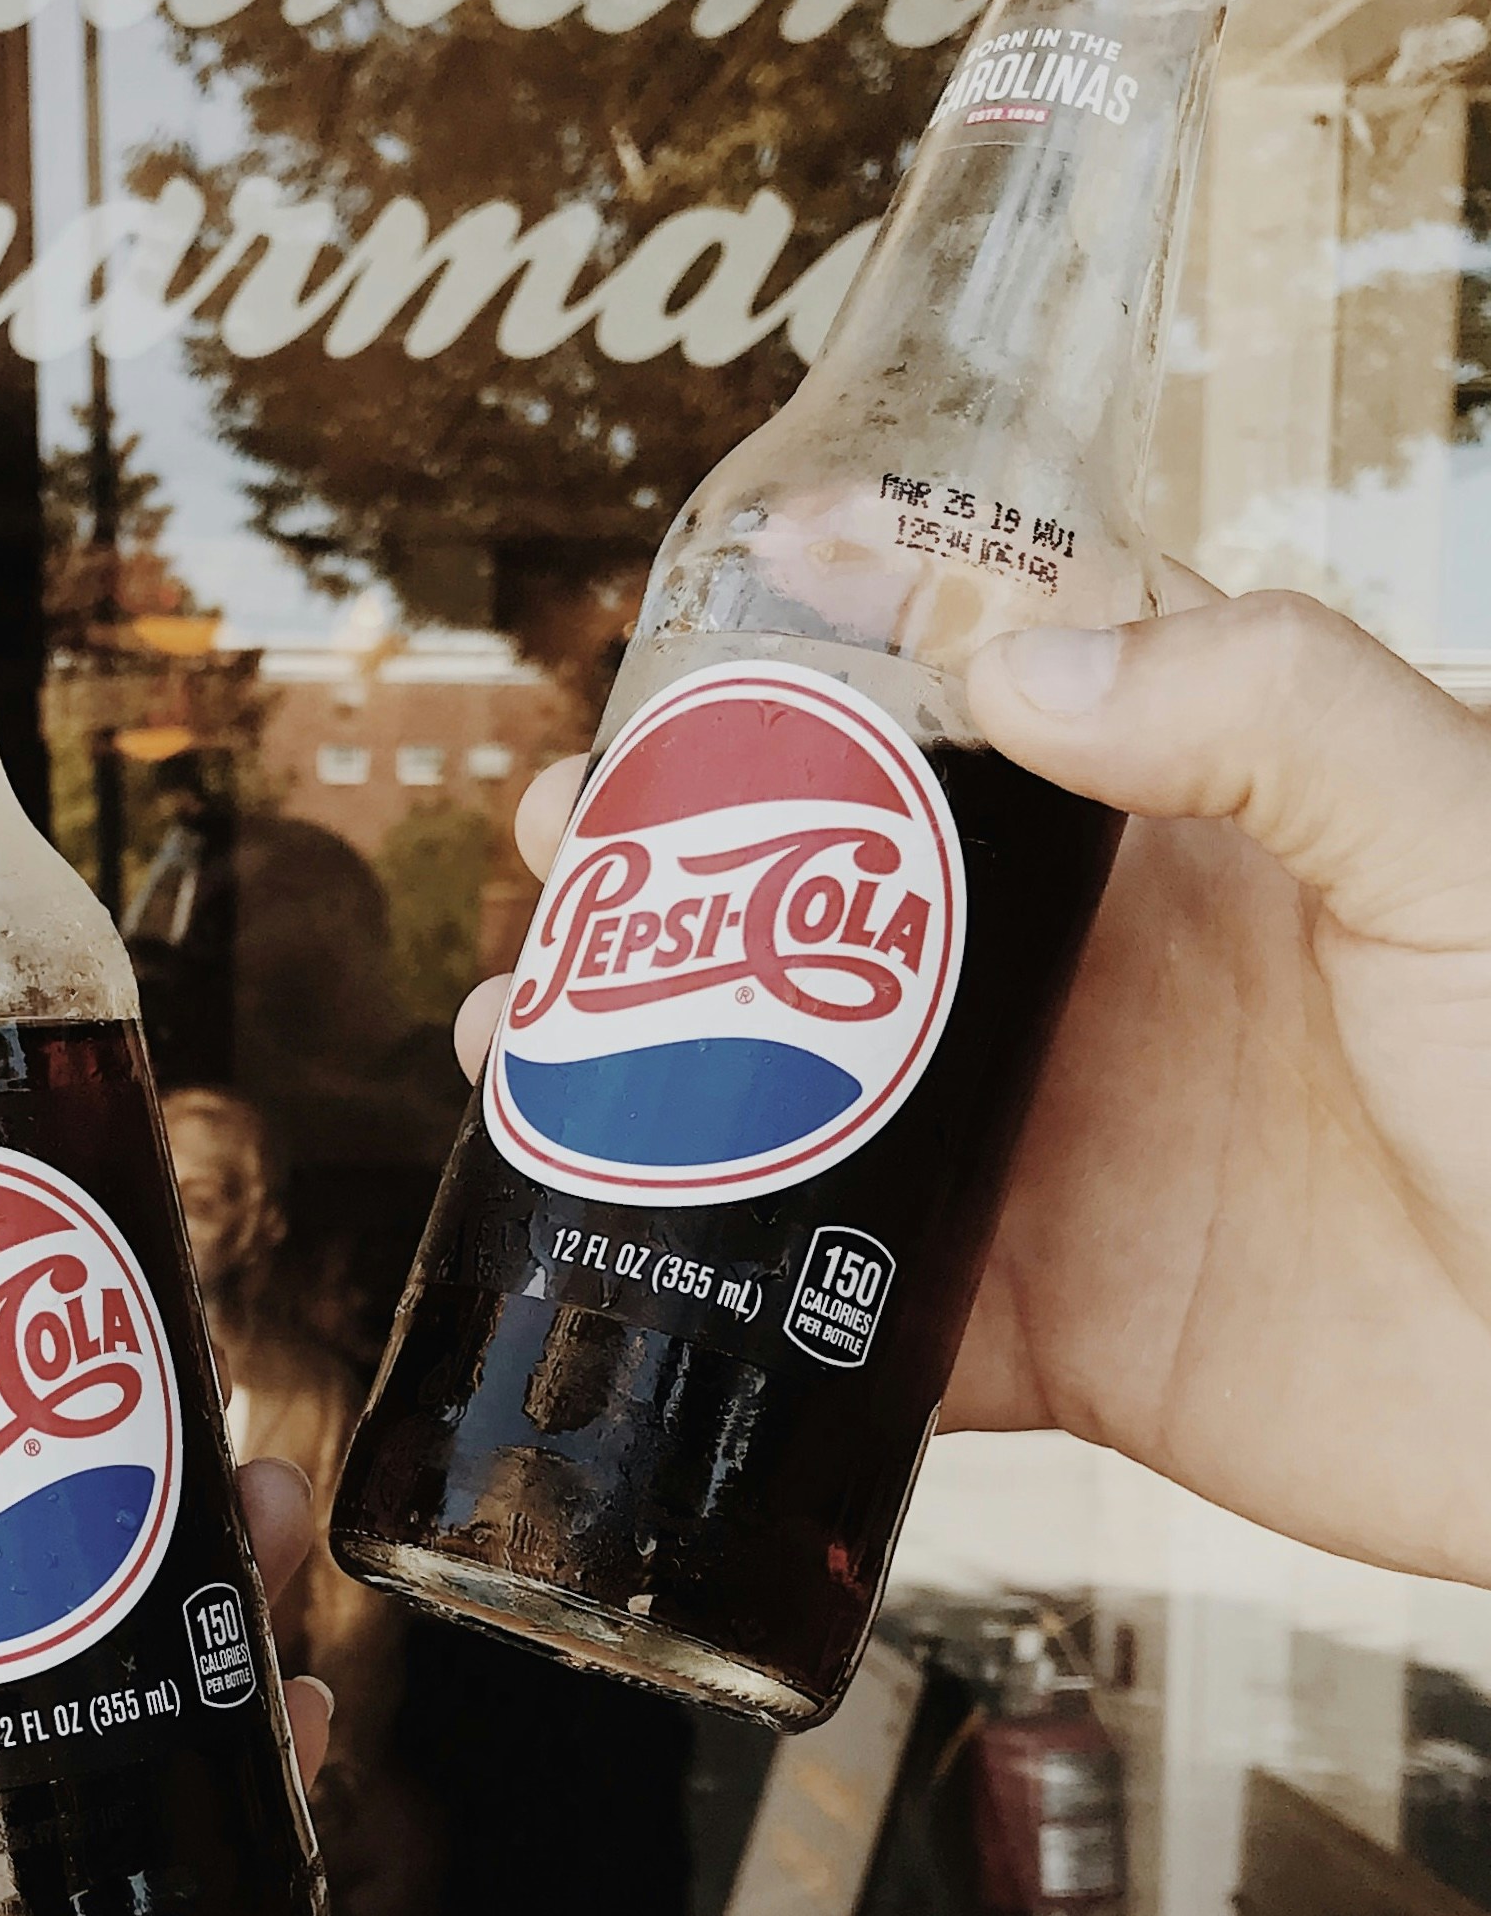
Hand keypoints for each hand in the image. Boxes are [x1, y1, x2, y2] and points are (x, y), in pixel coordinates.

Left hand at [0, 1259, 333, 1915]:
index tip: (52, 1310)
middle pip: (57, 1593)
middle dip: (145, 1499)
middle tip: (209, 1421)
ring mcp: (8, 1869)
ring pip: (143, 1705)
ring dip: (221, 1608)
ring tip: (275, 1527)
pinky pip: (201, 1859)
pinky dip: (260, 1777)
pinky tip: (294, 1707)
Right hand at [461, 588, 1490, 1588]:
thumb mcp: (1461, 843)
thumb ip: (1270, 712)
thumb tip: (1017, 653)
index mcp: (1198, 826)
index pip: (996, 676)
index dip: (851, 621)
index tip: (724, 586)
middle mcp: (1098, 979)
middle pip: (836, 883)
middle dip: (677, 845)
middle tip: (561, 831)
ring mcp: (1055, 1153)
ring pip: (796, 1087)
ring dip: (642, 1056)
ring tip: (518, 1034)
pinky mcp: (1042, 1329)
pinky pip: (839, 1306)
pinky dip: (708, 1280)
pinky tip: (591, 1239)